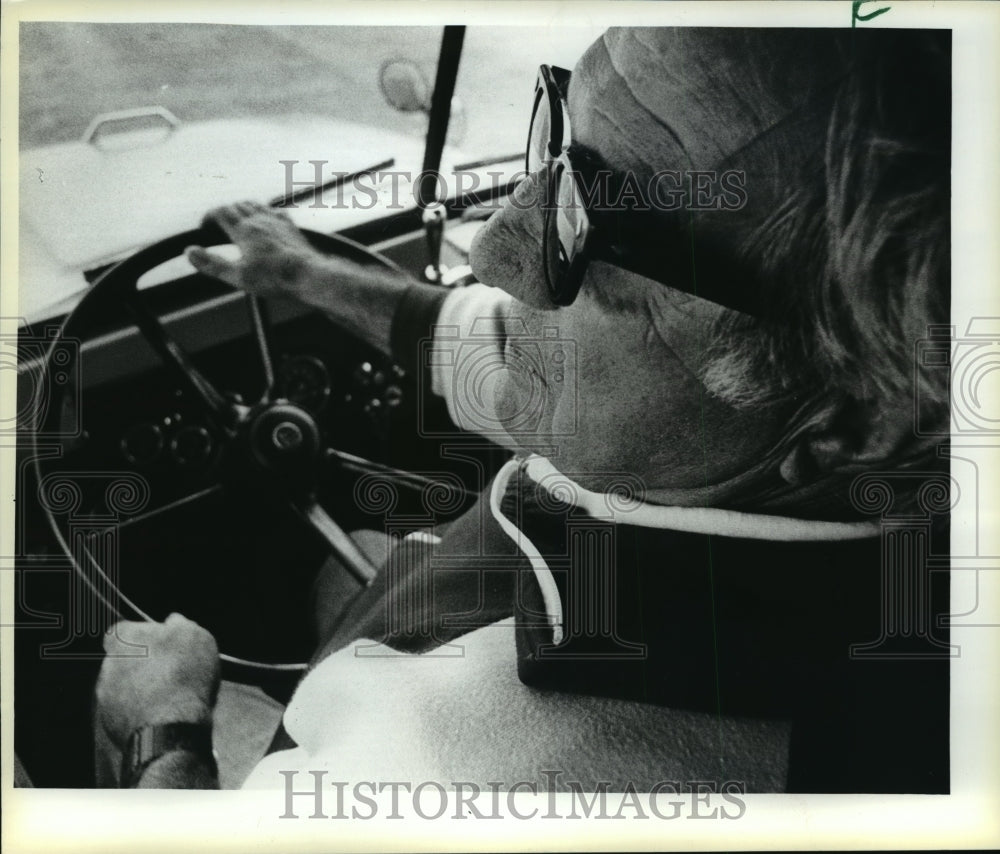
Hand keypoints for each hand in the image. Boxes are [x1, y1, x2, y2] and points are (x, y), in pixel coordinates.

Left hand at [96, 613, 220, 747]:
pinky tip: (162, 713)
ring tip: (169, 696)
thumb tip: (174, 622)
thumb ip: (180, 624)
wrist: (170, 726)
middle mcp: (108, 665)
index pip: (123, 629)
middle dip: (142, 664)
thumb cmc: (182, 678)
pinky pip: (125, 710)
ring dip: (141, 688)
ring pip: (124, 686)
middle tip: (169, 670)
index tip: (161, 643)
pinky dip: (139, 711)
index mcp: (125, 639)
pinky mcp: (109, 722)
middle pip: (123, 659)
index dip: (143, 636)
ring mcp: (106, 695)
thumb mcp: (196, 637)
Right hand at [185, 201, 326, 298]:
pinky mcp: (290, 225)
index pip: (220, 212)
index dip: (209, 217)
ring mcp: (276, 220)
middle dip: (223, 213)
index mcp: (244, 230)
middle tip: (217, 225)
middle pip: (235, 206)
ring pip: (254, 204)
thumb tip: (189, 252)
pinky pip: (273, 210)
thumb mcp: (238, 277)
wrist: (309, 276)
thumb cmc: (275, 279)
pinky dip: (262, 211)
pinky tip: (264, 220)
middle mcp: (259, 219)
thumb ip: (212, 264)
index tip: (204, 226)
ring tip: (236, 220)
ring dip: (241, 208)